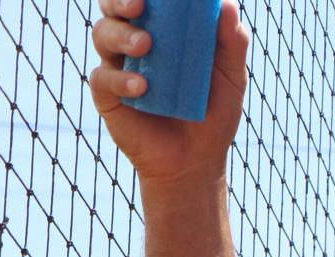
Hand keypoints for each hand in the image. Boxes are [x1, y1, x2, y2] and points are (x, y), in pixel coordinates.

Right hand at [89, 0, 249, 187]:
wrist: (196, 163)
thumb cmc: (213, 115)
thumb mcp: (231, 79)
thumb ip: (232, 44)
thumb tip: (226, 4)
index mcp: (162, 30)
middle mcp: (134, 41)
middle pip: (113, 6)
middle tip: (139, 4)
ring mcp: (119, 67)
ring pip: (102, 34)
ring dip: (121, 34)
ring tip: (145, 45)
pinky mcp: (108, 95)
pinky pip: (103, 77)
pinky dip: (121, 79)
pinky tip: (142, 87)